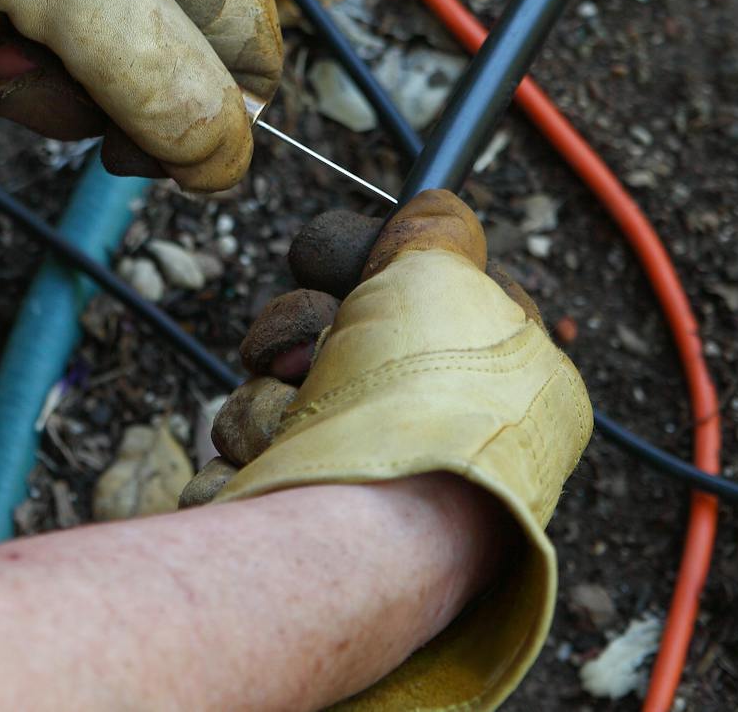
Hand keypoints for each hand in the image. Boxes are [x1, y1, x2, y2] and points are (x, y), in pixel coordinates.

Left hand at [0, 0, 281, 190]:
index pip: (244, 78)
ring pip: (61, 55)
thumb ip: (161, 90)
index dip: (190, 129)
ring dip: (1, 38)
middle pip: (144, 82)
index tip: (118, 147)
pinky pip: (5, 12)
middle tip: (15, 63)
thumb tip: (221, 169)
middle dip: (66, 88)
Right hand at [185, 190, 592, 711]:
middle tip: (313, 352)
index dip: (364, 267)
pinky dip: (248, 449)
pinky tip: (270, 466)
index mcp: (492, 376)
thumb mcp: (446, 273)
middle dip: (297, 331)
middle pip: (325, 334)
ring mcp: (360, 476)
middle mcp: (431, 427)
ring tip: (294, 422)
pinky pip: (245, 450)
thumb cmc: (422, 404)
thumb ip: (435, 230)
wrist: (366, 531)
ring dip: (267, 397)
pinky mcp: (299, 515)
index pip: (412, 289)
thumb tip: (433, 206)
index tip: (340, 265)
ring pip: (273, 391)